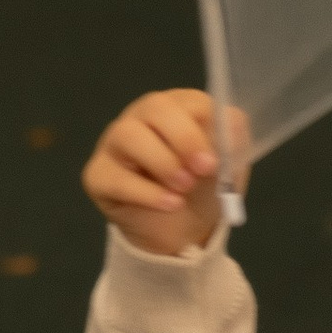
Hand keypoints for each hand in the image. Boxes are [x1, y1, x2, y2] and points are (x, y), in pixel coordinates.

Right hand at [82, 86, 243, 253]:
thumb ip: (233, 142)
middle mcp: (142, 117)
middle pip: (155, 107)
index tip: (216, 159)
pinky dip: (146, 192)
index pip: (188, 100)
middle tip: (203, 169)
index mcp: (178, 108)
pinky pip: (114, 176)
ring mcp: (115, 143)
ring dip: (162, 162)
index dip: (204, 126)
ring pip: (128, 134)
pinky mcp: (98, 175)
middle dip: (183, 138)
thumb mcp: (229, 166)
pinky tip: (169, 204)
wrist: (182, 232)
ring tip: (184, 188)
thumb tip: (232, 126)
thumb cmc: (205, 188)